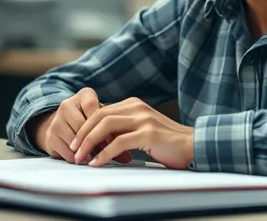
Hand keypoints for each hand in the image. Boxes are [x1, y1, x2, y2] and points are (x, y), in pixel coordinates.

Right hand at [33, 87, 131, 164]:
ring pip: (75, 139)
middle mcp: (67, 104)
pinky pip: (66, 151)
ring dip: (87, 152)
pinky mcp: (50, 136)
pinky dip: (77, 158)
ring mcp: (56, 120)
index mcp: (84, 95)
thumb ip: (114, 134)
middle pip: (83, 126)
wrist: (64, 126)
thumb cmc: (90, 122)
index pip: (94, 110)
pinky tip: (85, 160)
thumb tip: (127, 157)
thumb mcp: (102, 121)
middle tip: (107, 154)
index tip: (115, 140)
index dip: (105, 127)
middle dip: (96, 142)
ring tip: (97, 159)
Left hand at [70, 97, 194, 169]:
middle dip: (82, 134)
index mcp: (134, 104)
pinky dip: (104, 154)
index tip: (76, 142)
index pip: (101, 110)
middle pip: (99, 116)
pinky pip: (119, 142)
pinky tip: (97, 163)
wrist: (194, 146)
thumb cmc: (167, 143)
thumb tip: (100, 137)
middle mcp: (137, 107)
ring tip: (80, 158)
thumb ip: (125, 127)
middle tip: (73, 151)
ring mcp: (143, 119)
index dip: (85, 126)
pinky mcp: (149, 134)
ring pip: (106, 127)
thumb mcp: (143, 128)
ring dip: (89, 143)